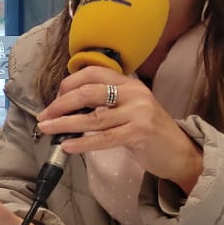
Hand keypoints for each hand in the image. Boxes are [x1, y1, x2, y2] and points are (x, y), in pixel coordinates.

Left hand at [35, 67, 202, 191]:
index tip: (54, 100)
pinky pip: (104, 138)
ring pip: (93, 116)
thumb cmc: (148, 131)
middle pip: (88, 92)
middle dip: (61, 104)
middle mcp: (134, 93)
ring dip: (65, 123)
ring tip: (47, 129)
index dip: (69, 84)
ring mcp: (139, 112)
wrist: (179, 151)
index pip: (93, 72)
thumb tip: (68, 107)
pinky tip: (67, 145)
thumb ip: (105, 103)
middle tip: (44, 116)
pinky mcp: (140, 133)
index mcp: (129, 83)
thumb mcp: (129, 109)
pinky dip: (83, 142)